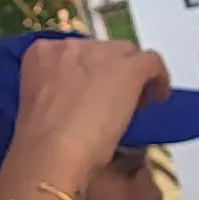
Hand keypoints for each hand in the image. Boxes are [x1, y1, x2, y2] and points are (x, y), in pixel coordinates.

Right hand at [1, 38, 168, 195]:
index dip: (88, 73)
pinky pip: (152, 62)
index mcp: (41, 54)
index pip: (74, 54)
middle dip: (111, 72)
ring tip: (135, 104)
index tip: (93, 93)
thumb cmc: (39, 144)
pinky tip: (159, 97)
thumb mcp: (41, 108)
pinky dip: (158, 78)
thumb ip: (59, 95)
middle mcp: (70, 45)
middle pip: (103, 50)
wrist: (51, 154)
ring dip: (133, 76)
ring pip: (128, 54)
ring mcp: (101, 53)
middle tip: (115, 101)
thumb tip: (81, 104)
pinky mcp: (129, 68)